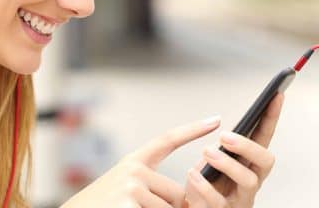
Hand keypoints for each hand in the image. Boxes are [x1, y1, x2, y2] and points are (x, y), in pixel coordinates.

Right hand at [61, 116, 221, 207]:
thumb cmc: (102, 206)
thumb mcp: (125, 188)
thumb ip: (150, 185)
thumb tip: (185, 198)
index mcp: (133, 162)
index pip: (168, 140)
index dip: (193, 129)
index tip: (215, 119)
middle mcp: (133, 169)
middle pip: (177, 192)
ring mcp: (132, 185)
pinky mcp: (130, 201)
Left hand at [183, 92, 284, 207]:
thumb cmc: (203, 191)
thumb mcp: (211, 164)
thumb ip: (218, 149)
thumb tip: (219, 126)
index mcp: (248, 165)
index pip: (264, 137)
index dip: (271, 117)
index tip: (277, 95)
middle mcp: (250, 182)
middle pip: (266, 161)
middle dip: (249, 145)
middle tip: (226, 136)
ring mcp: (241, 199)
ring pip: (249, 181)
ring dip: (228, 164)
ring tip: (208, 152)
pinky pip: (219, 202)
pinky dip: (205, 186)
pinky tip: (193, 175)